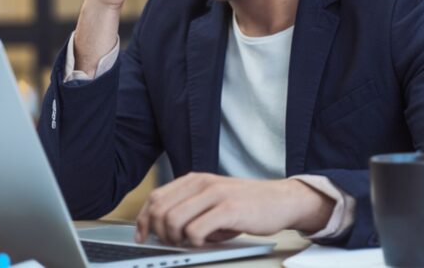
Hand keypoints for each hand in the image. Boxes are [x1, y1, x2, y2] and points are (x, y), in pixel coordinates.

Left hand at [135, 173, 334, 246]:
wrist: (281, 200)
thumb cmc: (246, 204)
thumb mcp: (213, 198)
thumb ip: (189, 207)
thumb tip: (161, 228)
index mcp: (194, 180)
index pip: (156, 198)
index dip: (143, 220)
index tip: (142, 237)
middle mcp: (201, 183)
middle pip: (160, 211)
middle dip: (161, 233)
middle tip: (175, 243)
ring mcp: (215, 195)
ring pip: (174, 221)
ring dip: (178, 239)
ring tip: (194, 242)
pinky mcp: (228, 209)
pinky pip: (195, 231)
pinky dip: (196, 243)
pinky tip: (208, 242)